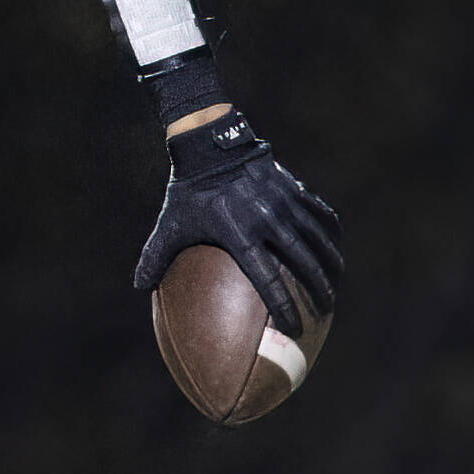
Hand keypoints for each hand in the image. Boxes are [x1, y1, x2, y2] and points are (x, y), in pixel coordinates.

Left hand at [133, 110, 342, 337]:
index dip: (284, 307)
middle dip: (318, 290)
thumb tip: (138, 286)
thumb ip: (155, 256)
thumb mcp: (170, 223)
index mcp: (239, 233)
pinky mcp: (294, 188)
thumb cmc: (188, 190)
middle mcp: (267, 219)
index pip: (267, 280)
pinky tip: (335, 248)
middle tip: (325, 310)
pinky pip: (321, 214)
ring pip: (319, 240)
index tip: (294, 329)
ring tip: (335, 286)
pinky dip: (331, 233)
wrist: (208, 143)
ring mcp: (284, 202)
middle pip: (304, 262)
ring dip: (331, 265)